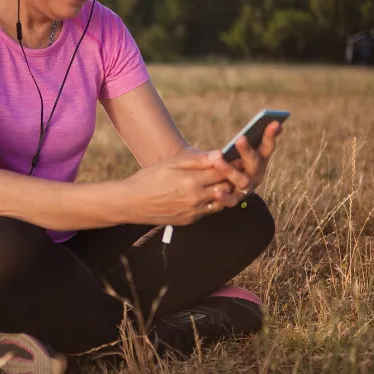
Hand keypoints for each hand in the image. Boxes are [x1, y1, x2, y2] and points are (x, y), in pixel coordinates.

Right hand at [124, 149, 245, 224]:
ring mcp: (194, 211)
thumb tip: (220, 154)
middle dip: (233, 178)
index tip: (240, 158)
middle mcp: (196, 198)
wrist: (132, 203)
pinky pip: (209, 211)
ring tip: (227, 182)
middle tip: (239, 170)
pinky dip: (213, 201)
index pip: (222, 171)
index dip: (232, 164)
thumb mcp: (172, 163)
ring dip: (226, 192)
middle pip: (226, 187)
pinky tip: (210, 193)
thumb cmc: (150, 178)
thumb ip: (198, 160)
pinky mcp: (190, 220)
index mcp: (192, 181)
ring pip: (221, 201)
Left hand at [220, 120, 283, 203]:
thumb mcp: (231, 149)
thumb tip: (246, 133)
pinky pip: (230, 200)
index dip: (271, 135)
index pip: (267, 145)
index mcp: (259, 158)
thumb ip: (243, 139)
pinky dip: (224, 196)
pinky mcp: (234, 200)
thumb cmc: (224, 160)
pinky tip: (216, 191)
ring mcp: (246, 188)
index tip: (275, 122)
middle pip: (255, 163)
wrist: (212, 185)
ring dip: (231, 171)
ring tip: (218, 161)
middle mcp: (256, 174)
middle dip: (248, 151)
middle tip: (240, 138)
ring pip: (242, 181)